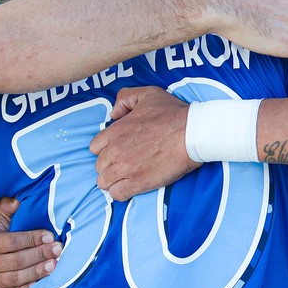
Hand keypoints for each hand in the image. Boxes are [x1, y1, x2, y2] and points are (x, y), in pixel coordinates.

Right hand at [0, 197, 62, 287]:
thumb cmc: (6, 239)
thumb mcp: (5, 222)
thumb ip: (7, 208)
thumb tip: (16, 201)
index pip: (12, 241)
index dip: (32, 239)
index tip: (50, 236)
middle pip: (16, 260)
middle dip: (40, 254)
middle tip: (58, 250)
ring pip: (16, 278)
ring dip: (37, 272)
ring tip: (55, 265)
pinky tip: (43, 283)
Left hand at [91, 87, 199, 201]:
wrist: (192, 134)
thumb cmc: (172, 113)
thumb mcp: (147, 94)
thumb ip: (125, 98)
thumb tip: (113, 114)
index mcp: (115, 131)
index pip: (94, 147)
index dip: (105, 149)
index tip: (117, 150)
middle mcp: (116, 150)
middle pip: (99, 166)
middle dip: (109, 165)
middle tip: (125, 163)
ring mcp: (126, 168)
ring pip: (104, 182)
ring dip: (113, 180)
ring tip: (126, 177)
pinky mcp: (138, 183)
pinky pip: (117, 194)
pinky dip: (121, 192)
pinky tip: (131, 186)